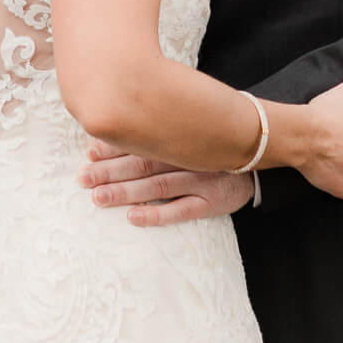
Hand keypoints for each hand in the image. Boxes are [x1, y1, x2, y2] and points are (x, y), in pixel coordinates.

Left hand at [78, 142, 256, 226]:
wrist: (260, 157)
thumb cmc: (215, 142)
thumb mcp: (192, 127)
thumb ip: (162, 125)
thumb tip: (121, 124)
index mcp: (179, 136)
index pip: (141, 141)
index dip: (114, 147)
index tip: (89, 153)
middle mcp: (187, 156)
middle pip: (143, 164)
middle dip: (110, 171)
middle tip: (82, 178)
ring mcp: (200, 180)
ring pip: (156, 186)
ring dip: (125, 192)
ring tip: (98, 197)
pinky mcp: (211, 203)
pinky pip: (180, 210)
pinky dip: (156, 214)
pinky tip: (133, 218)